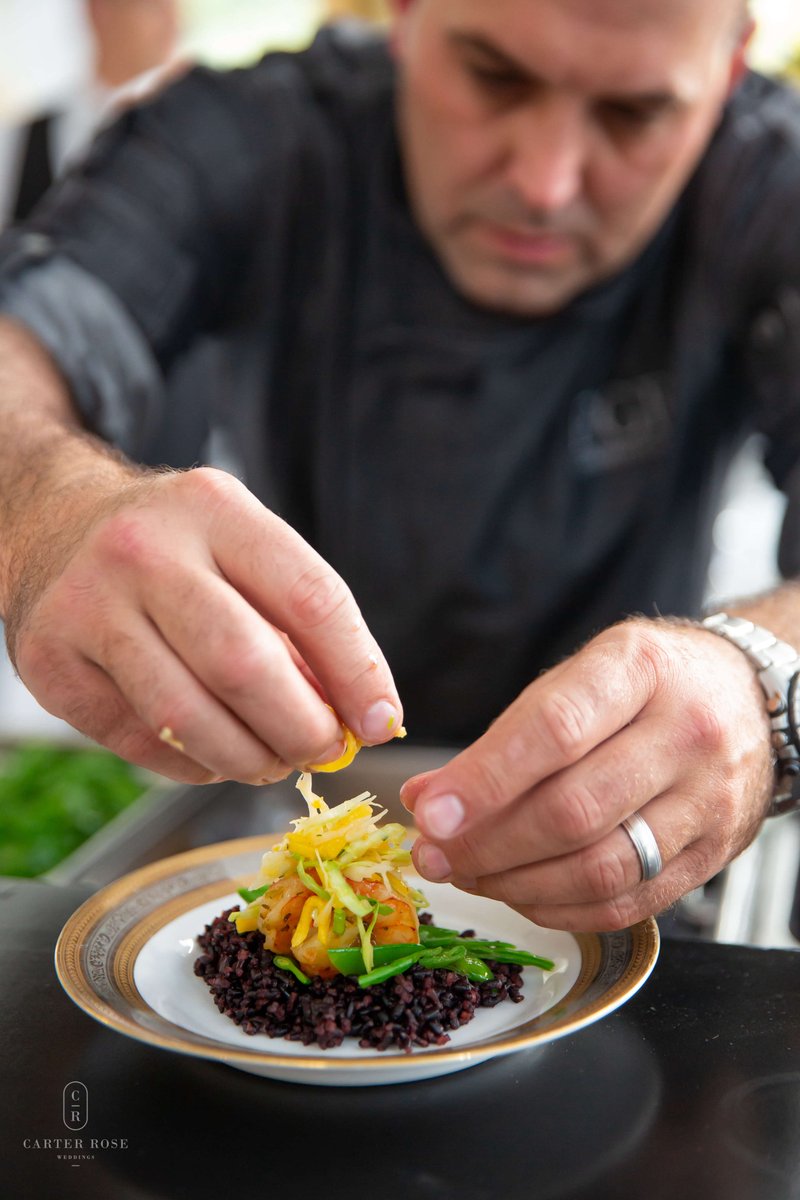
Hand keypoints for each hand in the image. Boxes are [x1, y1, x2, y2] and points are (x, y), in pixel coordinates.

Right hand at [6, 467, 401, 783]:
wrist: (58, 523)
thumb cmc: (176, 548)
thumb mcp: (241, 548)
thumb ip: (299, 623)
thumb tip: (361, 717)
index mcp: (214, 509)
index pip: (309, 598)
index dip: (357, 672)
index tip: (382, 720)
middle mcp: (144, 551)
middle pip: (245, 665)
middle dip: (302, 727)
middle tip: (324, 750)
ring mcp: (87, 607)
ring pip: (187, 717)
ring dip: (249, 758)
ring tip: (273, 760)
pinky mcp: (50, 664)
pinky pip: (141, 741)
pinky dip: (194, 763)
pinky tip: (213, 752)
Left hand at [401, 618, 773, 930]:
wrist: (743, 699)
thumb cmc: (646, 685)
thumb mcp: (575, 679)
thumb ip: (503, 739)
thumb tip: (427, 800)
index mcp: (640, 669)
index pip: (554, 732)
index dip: (485, 781)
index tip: (431, 814)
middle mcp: (686, 733)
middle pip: (573, 811)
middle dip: (487, 845)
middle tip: (435, 854)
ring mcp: (708, 799)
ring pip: (599, 869)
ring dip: (516, 884)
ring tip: (469, 875)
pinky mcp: (713, 855)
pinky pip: (626, 904)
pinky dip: (559, 909)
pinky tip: (520, 892)